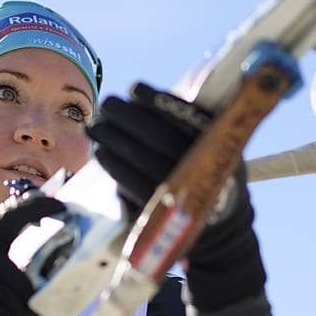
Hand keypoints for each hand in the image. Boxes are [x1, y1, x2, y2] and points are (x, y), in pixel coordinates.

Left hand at [87, 83, 264, 310]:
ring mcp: (181, 192)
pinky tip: (101, 152)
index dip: (158, 101)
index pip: (186, 116)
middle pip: (157, 136)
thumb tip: (136, 99)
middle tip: (106, 104)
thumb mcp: (215, 145)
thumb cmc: (207, 172)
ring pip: (140, 159)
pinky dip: (114, 166)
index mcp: (220, 144)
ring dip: (112, 138)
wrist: (219, 226)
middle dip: (126, 116)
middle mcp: (202, 167)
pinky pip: (132, 185)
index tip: (134, 89)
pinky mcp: (162, 212)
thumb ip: (187, 123)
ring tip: (95, 126)